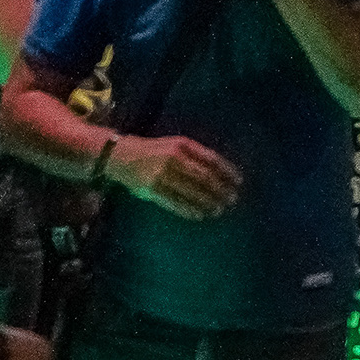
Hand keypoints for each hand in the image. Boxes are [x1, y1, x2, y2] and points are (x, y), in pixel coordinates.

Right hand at [121, 133, 243, 218]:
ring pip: (191, 191)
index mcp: (182, 145)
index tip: (238, 181)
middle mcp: (173, 159)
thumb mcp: (175, 145)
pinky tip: (199, 215)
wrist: (122, 156)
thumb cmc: (155, 151)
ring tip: (218, 210)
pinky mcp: (152, 189)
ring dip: (207, 202)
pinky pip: (175, 202)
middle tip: (232, 199)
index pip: (211, 159)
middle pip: (204, 177)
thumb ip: (196, 155)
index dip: (227, 171)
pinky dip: (189, 209)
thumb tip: (220, 171)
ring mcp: (162, 174)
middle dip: (220, 189)